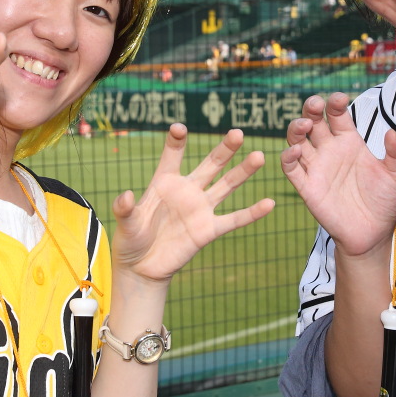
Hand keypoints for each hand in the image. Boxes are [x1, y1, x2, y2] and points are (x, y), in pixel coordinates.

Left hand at [112, 125, 273, 284]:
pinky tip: (269, 203)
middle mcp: (187, 191)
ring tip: (259, 156)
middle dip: (224, 149)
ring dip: (242, 172)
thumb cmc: (131, 240)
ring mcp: (200, 209)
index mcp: (164, 182)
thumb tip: (126, 195)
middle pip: (210, 165)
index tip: (179, 129)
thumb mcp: (125, 223)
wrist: (142, 267)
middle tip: (238, 133)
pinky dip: (252, 213)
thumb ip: (125, 209)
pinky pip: (234, 219)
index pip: (172, 156)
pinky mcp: (209, 230)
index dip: (176, 142)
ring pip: (226, 186)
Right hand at [280, 93, 395, 258]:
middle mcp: (329, 150)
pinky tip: (294, 151)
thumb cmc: (383, 201)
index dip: (335, 104)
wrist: (372, 233)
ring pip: (297, 140)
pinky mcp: (307, 186)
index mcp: (349, 141)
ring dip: (296, 128)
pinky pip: (291, 169)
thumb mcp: (395, 175)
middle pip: (313, 121)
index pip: (337, 115)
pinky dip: (288, 157)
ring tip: (303, 124)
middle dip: (310, 109)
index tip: (339, 99)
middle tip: (314, 104)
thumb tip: (393, 133)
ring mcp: (316, 167)